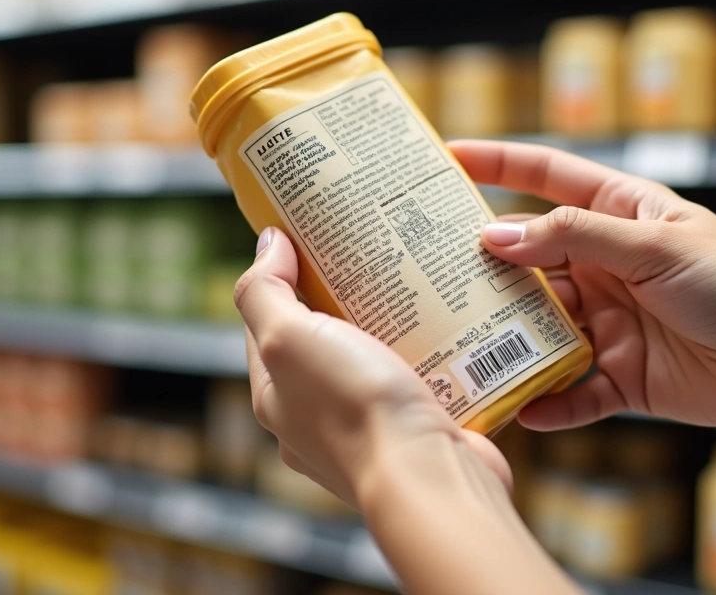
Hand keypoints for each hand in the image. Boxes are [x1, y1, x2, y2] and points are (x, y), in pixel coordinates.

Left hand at [235, 227, 512, 508]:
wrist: (430, 478)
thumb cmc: (356, 411)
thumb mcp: (290, 337)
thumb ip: (265, 291)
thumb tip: (265, 244)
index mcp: (275, 399)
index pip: (265, 324)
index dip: (281, 278)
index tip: (310, 237)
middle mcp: (315, 421)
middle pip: (323, 341)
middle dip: (343, 298)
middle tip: (368, 254)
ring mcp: (369, 431)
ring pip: (375, 361)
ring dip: (393, 326)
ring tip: (414, 285)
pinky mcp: (418, 433)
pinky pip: (421, 381)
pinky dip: (433, 355)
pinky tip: (450, 328)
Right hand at [451, 140, 715, 431]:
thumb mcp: (654, 246)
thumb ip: (574, 237)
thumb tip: (497, 236)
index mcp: (618, 215)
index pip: (545, 177)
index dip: (496, 162)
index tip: (446, 157)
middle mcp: (605, 266)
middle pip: (529, 261)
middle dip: (484, 268)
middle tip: (430, 275)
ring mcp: (609, 321)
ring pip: (541, 328)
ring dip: (508, 339)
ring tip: (464, 347)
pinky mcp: (620, 375)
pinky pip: (572, 389)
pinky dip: (549, 400)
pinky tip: (525, 407)